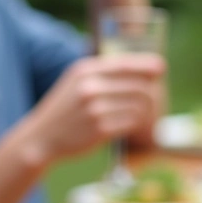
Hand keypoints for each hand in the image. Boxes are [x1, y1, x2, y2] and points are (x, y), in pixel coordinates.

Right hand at [25, 53, 164, 160]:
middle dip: (150, 93)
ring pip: (138, 106)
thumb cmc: (65, 110)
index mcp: (85, 71)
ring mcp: (95, 109)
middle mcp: (90, 87)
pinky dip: (135, 125)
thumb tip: (143, 70)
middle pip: (138, 86)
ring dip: (144, 112)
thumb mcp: (76, 82)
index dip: (146, 65)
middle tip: (152, 101)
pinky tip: (131, 127)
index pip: (125, 64)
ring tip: (140, 116)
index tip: (161, 68)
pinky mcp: (100, 129)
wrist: (41, 138)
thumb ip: (103, 73)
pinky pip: (131, 123)